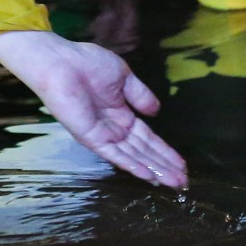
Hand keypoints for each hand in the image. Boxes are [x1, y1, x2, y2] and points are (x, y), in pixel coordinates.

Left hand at [0, 30, 186, 187]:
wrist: (61, 62)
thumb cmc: (87, 63)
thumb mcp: (123, 76)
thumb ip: (140, 95)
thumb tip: (156, 112)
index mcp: (122, 114)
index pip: (148, 138)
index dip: (165, 151)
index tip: (182, 164)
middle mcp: (114, 129)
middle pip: (145, 152)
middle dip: (165, 166)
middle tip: (184, 182)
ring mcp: (103, 135)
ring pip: (134, 157)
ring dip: (155, 170)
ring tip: (174, 183)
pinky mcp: (91, 138)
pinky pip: (115, 155)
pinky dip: (132, 166)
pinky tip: (148, 176)